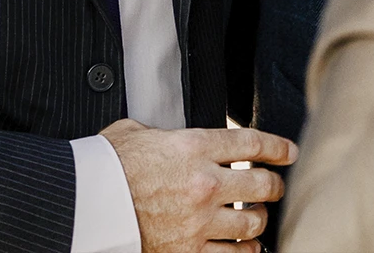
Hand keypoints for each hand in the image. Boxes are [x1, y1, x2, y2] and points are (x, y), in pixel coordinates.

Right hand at [98, 120, 297, 252]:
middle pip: (261, 183)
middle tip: (275, 185)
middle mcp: (203, 182)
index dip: (277, 147)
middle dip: (274, 185)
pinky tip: (247, 247)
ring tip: (257, 216)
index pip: (252, 142)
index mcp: (193, 146)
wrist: (84, 205)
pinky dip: (244, 251)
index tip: (289, 152)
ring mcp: (198, 221)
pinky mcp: (188, 250)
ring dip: (259, 219)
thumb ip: (166, 133)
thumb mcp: (137, 132)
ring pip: (252, 222)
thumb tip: (172, 136)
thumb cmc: (106, 167)